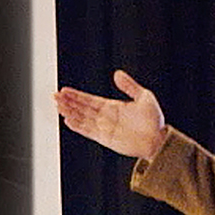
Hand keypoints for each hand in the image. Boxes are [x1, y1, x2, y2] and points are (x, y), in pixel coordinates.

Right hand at [54, 70, 168, 159]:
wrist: (158, 140)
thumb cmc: (154, 120)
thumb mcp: (144, 96)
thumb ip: (129, 86)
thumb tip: (117, 73)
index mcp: (112, 106)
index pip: (89, 99)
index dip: (76, 95)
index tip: (64, 90)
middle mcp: (106, 117)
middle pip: (82, 108)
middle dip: (68, 102)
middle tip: (55, 96)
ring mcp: (104, 128)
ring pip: (82, 118)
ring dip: (69, 112)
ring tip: (58, 106)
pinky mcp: (105, 139)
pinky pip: (88, 131)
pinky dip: (77, 126)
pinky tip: (68, 120)